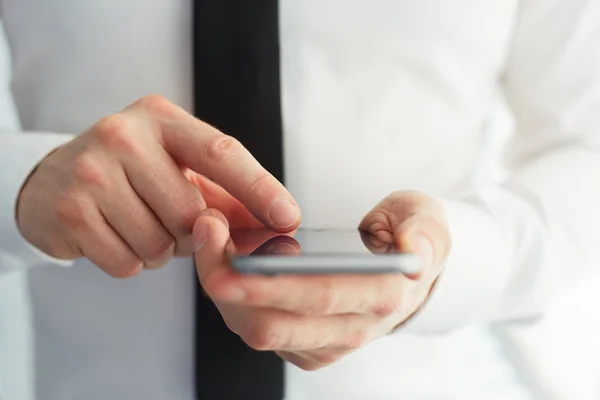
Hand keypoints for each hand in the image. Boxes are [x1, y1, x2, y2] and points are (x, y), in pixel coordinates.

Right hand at [17, 95, 300, 276]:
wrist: (54, 181)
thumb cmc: (131, 174)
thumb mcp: (177, 168)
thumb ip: (227, 195)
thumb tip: (278, 225)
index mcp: (162, 118)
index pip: (221, 152)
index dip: (259, 188)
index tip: (288, 216)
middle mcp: (124, 135)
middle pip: (192, 212)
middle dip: (193, 233)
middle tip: (174, 222)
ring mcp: (92, 171)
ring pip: (160, 243)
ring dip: (161, 250)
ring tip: (141, 225)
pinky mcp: (70, 210)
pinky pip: (127, 263)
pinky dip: (131, 262)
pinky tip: (116, 237)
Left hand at [194, 190, 450, 370]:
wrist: (406, 272)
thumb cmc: (408, 237)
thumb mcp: (427, 221)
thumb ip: (423, 232)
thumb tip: (412, 249)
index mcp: (380, 298)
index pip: (317, 299)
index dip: (268, 287)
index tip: (227, 269)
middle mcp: (349, 329)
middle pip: (271, 324)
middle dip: (227, 286)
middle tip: (203, 233)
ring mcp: (323, 342)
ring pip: (255, 329)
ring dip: (221, 287)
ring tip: (208, 234)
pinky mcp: (303, 344)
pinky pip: (254, 326)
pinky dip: (230, 296)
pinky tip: (221, 255)